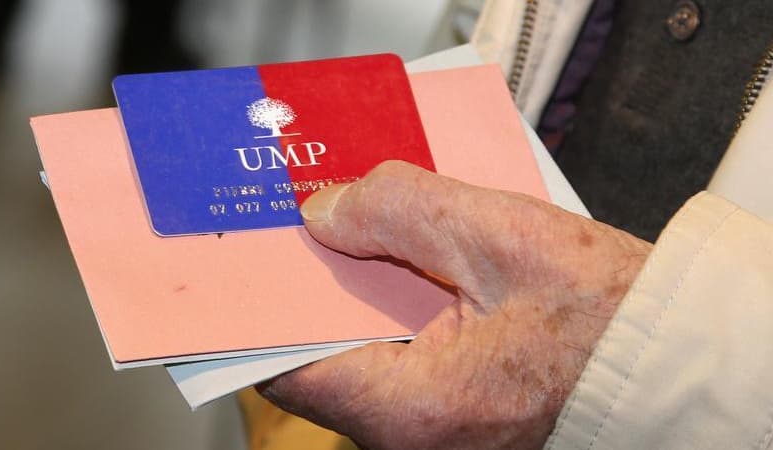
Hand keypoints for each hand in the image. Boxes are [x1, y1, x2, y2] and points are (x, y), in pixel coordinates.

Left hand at [258, 161, 650, 449]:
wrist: (673, 360)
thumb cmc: (610, 316)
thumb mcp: (501, 236)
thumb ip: (401, 209)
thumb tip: (326, 211)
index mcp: (416, 409)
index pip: (290, 366)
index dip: (260, 308)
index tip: (250, 259)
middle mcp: (415, 437)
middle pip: (324, 356)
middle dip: (313, 288)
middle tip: (303, 225)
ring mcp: (434, 432)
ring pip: (363, 356)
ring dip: (357, 295)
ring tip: (353, 232)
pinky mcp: (453, 413)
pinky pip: (400, 360)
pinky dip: (394, 311)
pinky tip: (405, 264)